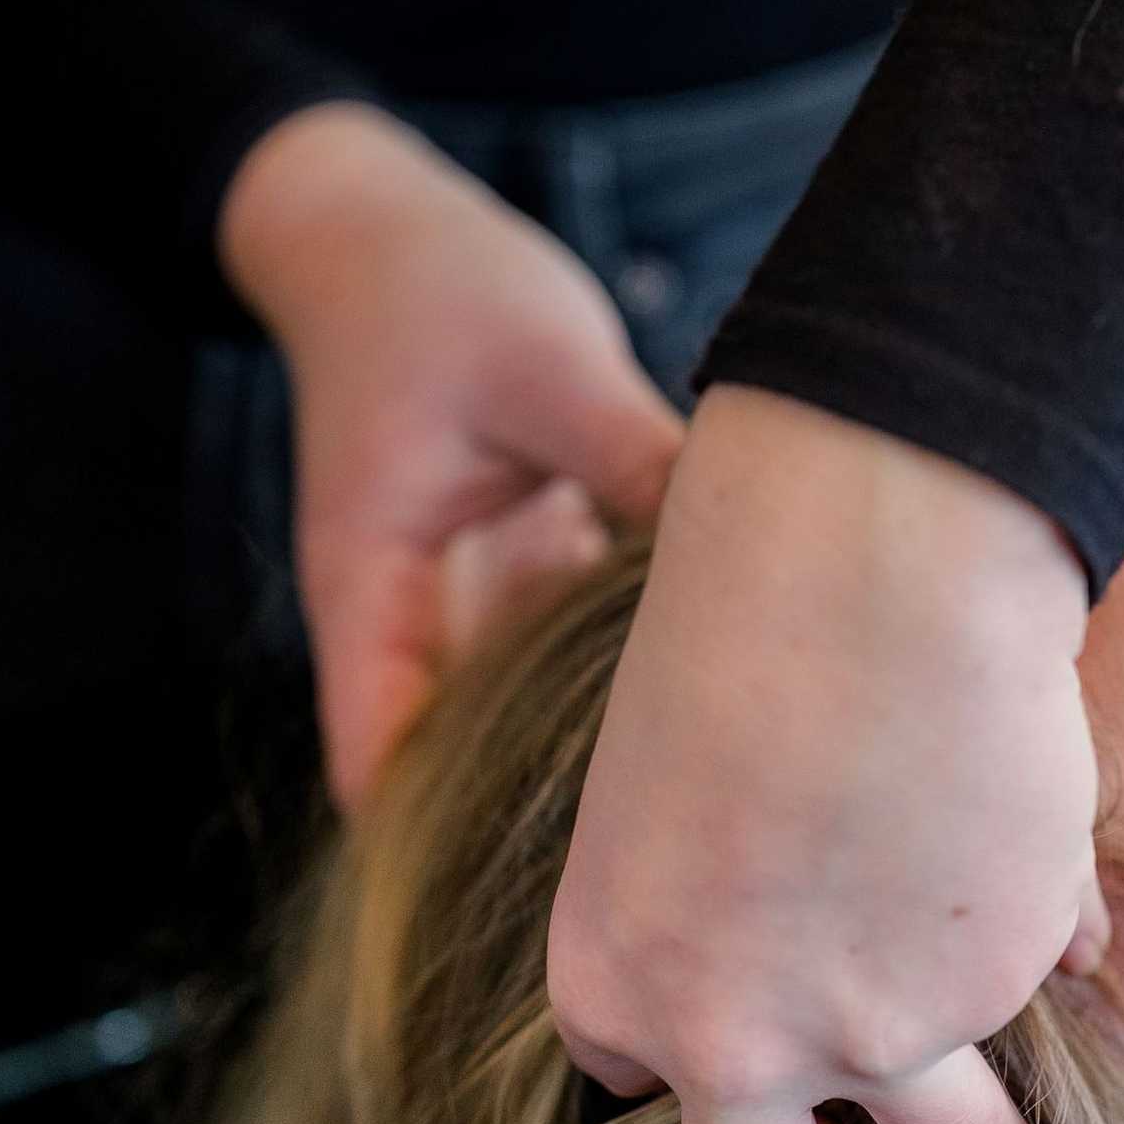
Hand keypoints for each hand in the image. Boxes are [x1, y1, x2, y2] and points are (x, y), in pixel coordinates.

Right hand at [217, 100, 686, 803]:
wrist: (375, 228)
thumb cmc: (431, 291)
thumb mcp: (543, 366)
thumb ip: (634, 457)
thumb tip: (751, 541)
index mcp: (372, 594)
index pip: (384, 764)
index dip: (445, 846)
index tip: (558, 895)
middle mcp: (412, 618)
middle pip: (464, 764)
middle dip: (550, 824)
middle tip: (681, 873)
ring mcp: (467, 596)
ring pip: (529, 710)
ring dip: (601, 749)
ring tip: (723, 803)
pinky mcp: (519, 561)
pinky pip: (573, 641)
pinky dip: (631, 665)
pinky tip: (731, 688)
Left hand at [546, 381, 1111, 1123]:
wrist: (869, 571)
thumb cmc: (741, 624)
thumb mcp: (662, 779)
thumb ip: (717, 888)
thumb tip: (816, 927)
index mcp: (617, 981)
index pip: (636, 1078)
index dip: (687, 1053)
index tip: (728, 1047)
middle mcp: (732, 1043)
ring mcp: (877, 1033)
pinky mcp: (1001, 981)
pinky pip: (1044, 978)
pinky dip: (1049, 944)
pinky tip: (1063, 911)